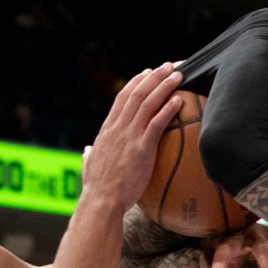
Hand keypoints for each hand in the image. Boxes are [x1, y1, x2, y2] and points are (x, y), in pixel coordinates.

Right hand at [82, 63, 182, 210]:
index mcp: (107, 130)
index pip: (122, 98)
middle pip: (137, 93)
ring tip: (178, 75)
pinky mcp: (141, 148)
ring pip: (148, 102)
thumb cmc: (97, 189)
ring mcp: (129, 136)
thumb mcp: (90, 166)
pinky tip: (179, 100)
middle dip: (155, 76)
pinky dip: (168, 109)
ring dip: (164, 85)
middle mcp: (117, 128)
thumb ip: (90, 155)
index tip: (148, 72)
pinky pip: (157, 123)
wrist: (101, 202)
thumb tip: (88, 151)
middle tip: (169, 66)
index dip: (136, 82)